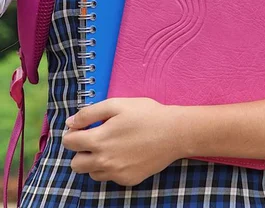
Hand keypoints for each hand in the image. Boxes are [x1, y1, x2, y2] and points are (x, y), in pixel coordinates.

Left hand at [62, 98, 186, 185]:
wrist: (174, 133)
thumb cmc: (146, 114)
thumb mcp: (116, 104)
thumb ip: (89, 113)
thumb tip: (70, 123)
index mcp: (99, 140)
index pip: (69, 143)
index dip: (72, 133)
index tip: (81, 128)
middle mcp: (104, 161)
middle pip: (75, 164)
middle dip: (80, 151)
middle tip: (94, 138)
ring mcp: (116, 174)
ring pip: (91, 173)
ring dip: (94, 161)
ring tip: (110, 146)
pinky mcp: (128, 180)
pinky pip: (110, 177)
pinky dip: (111, 167)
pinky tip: (124, 153)